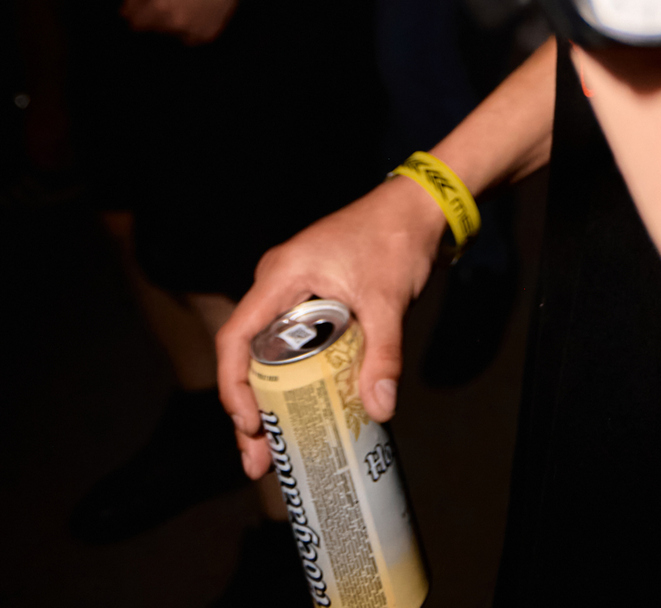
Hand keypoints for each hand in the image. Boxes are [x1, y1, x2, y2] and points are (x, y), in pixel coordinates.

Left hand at [121, 0, 237, 43]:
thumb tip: (123, 12)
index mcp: (159, 5)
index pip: (135, 23)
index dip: (137, 13)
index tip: (145, 5)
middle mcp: (173, 23)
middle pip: (152, 29)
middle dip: (156, 17)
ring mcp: (190, 32)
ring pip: (170, 34)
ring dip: (173, 23)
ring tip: (187, 3)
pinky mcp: (205, 37)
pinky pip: (189, 37)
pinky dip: (189, 28)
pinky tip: (198, 11)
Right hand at [217, 177, 446, 475]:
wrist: (417, 207)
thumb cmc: (396, 240)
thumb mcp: (389, 299)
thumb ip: (384, 354)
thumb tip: (380, 409)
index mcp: (281, 275)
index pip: (236, 337)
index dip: (234, 386)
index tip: (251, 425)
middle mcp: (276, 283)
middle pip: (246, 354)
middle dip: (250, 410)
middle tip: (258, 461)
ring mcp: (292, 291)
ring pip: (266, 353)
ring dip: (269, 401)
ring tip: (274, 453)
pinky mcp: (310, 299)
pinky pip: (289, 345)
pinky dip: (290, 380)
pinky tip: (300, 416)